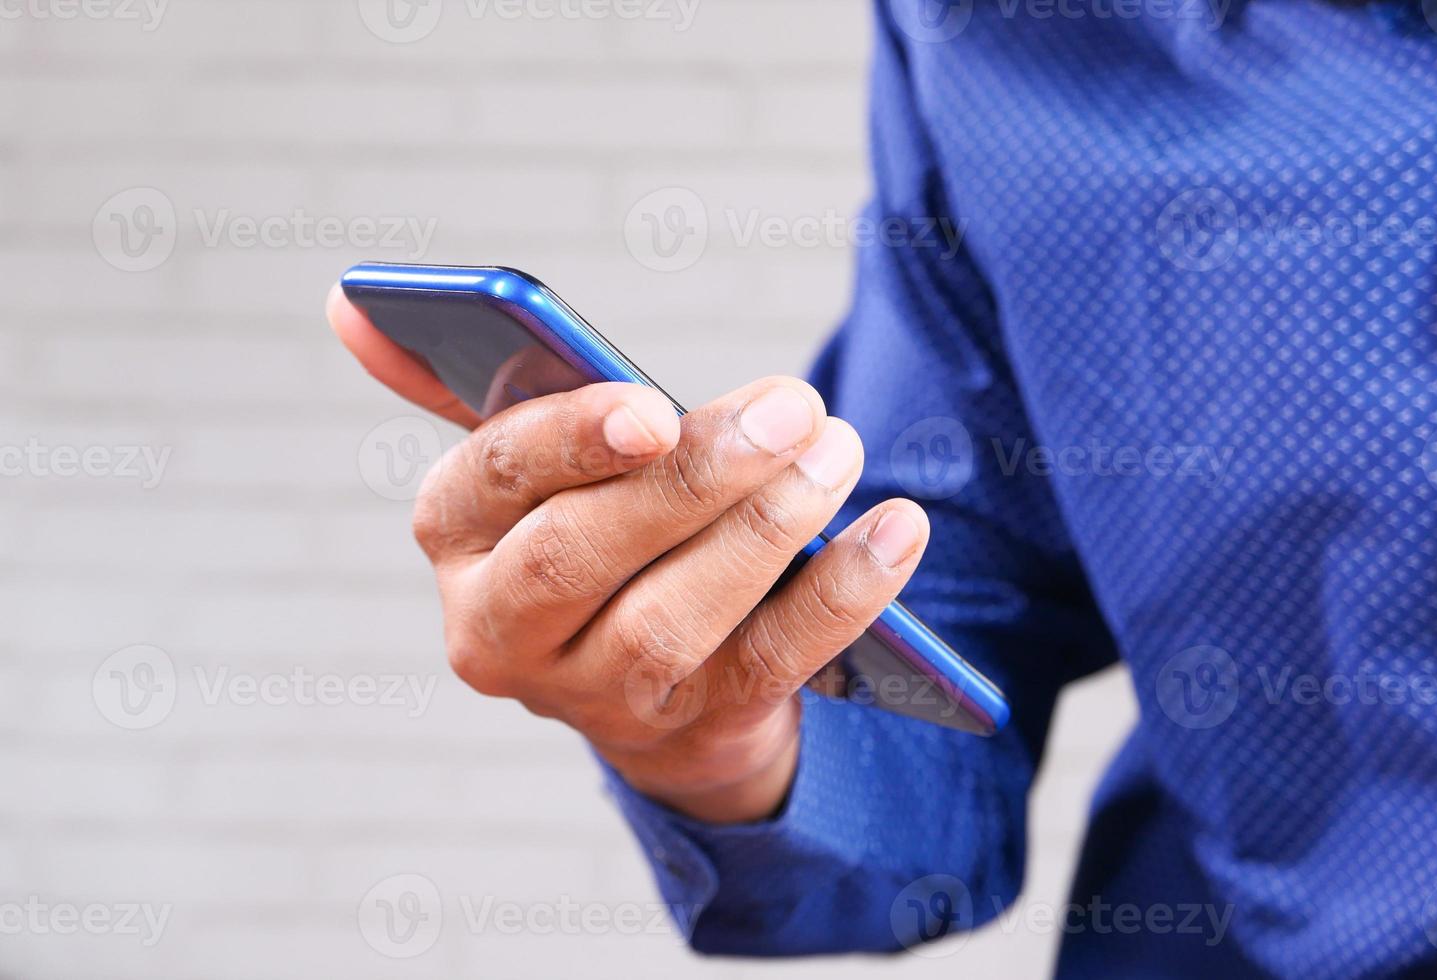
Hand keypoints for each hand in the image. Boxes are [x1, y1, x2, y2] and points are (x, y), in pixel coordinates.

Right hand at [328, 286, 930, 822]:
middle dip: (690, 482)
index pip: (489, 485)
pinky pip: (770, 664)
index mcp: (456, 540)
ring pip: (673, 621)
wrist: (650, 685)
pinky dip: (840, 596)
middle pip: (582, 557)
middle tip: (794, 405)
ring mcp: (598, 695)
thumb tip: (347, 301)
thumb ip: (458, 386)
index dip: (566, 445)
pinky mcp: (694, 725)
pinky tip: (896, 530)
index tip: (649, 406)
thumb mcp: (527, 467)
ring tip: (839, 449)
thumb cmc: (592, 535)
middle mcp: (504, 629)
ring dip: (764, 532)